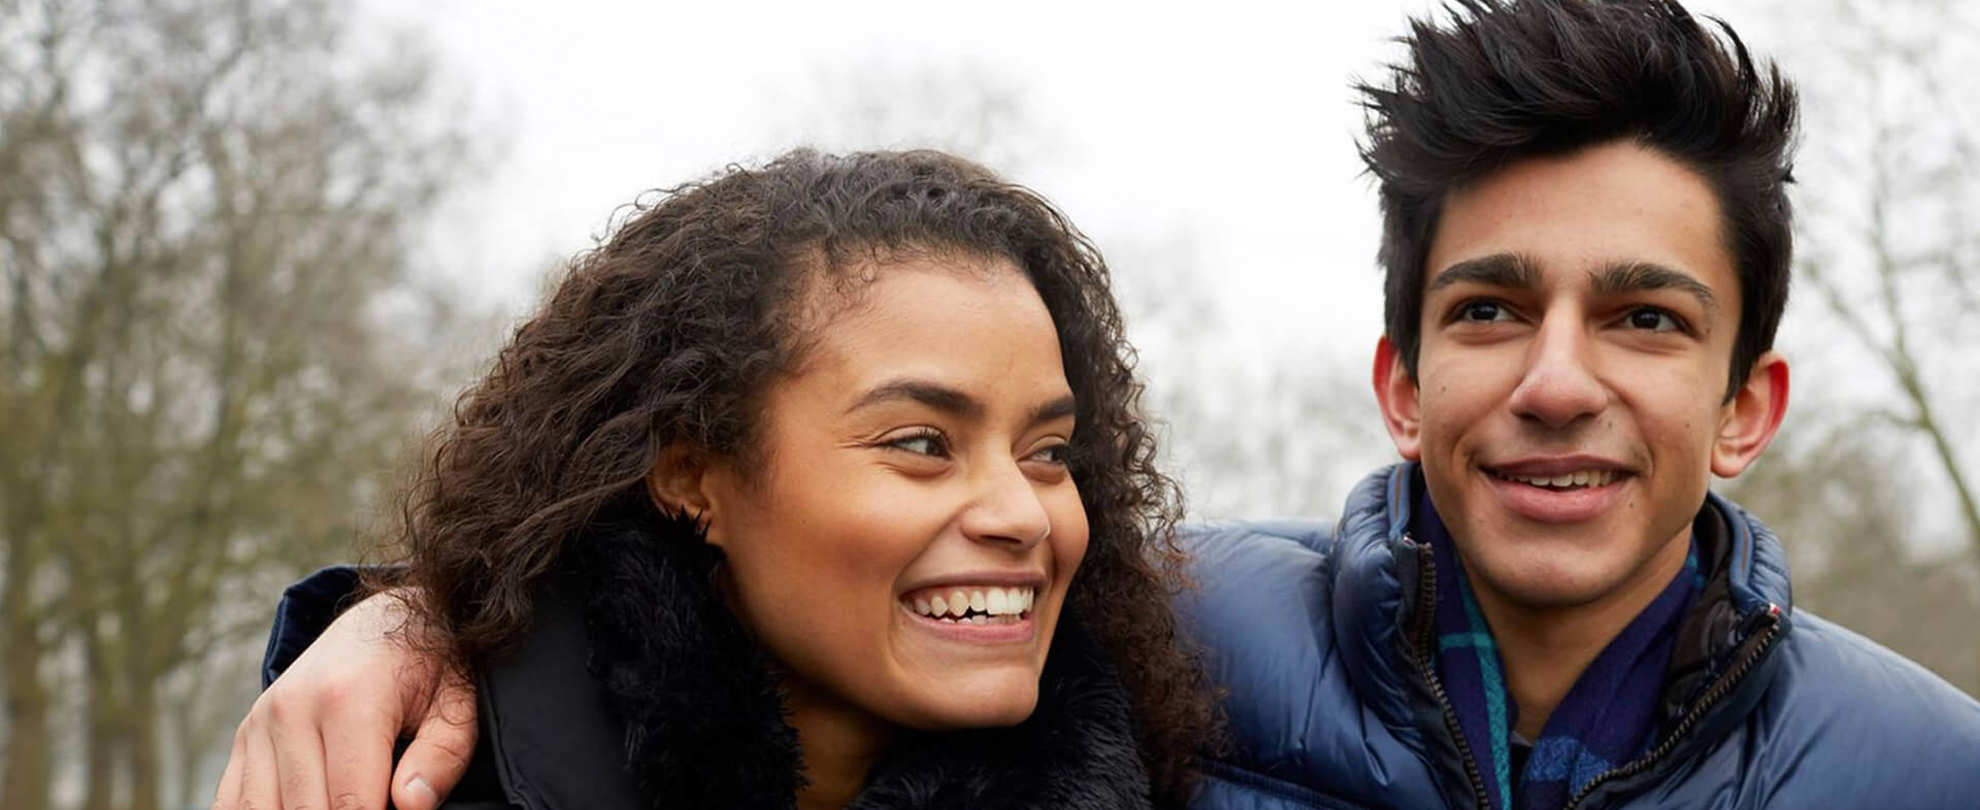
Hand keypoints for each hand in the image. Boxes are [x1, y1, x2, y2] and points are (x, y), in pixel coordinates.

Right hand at [211, 590, 476, 809]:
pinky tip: (295, 809)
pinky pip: (232, 800)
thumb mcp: (457, 702)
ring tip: (341, 808)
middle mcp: (293, 709)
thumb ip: (442, 755)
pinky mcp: (246, 735)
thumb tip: (412, 805)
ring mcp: (261, 722)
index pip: (352, 804)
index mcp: (349, 701)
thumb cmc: (429, 666)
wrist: (383, 620)